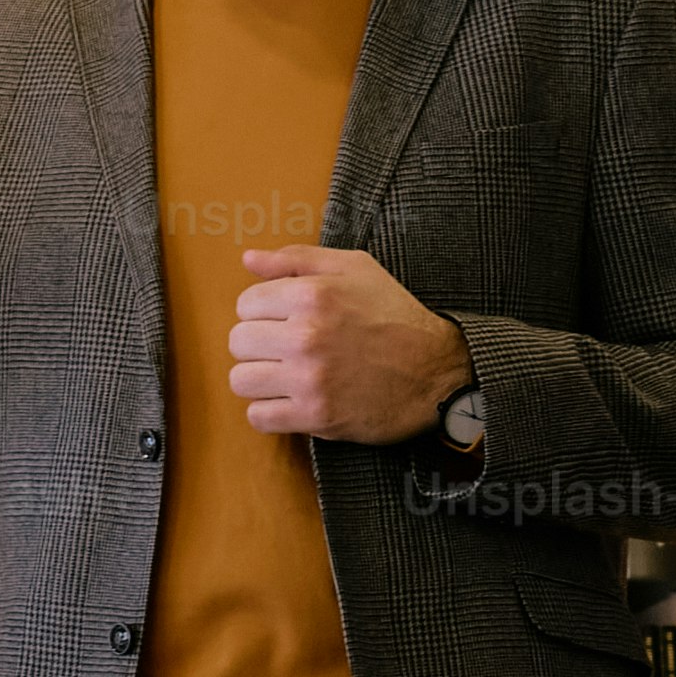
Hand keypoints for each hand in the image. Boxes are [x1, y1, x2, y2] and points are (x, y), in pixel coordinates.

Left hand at [229, 244, 468, 442]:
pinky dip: (269, 412)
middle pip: (238, 342)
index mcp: (312, 294)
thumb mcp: (355, 268)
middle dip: (259, 345)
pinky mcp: (316, 416)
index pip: (246, 304)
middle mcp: (306, 335)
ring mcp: (309, 379)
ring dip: (260, 380)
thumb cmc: (395, 315)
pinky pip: (258, 417)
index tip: (286, 321)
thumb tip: (248, 259)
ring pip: (241, 381)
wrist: (437, 371)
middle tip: (287, 350)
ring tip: (285, 376)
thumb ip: (296, 259)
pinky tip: (291, 402)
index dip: (264, 312)